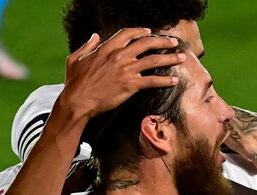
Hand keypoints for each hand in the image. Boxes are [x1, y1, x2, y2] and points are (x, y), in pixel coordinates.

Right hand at [58, 29, 187, 120]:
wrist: (78, 101)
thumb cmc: (75, 82)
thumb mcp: (76, 58)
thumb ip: (87, 45)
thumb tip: (94, 36)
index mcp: (106, 48)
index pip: (127, 34)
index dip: (140, 32)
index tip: (149, 32)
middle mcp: (119, 56)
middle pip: (146, 43)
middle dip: (162, 41)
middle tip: (173, 42)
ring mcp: (126, 70)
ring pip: (154, 60)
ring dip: (170, 57)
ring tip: (181, 57)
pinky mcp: (131, 85)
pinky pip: (153, 81)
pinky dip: (165, 80)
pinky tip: (174, 80)